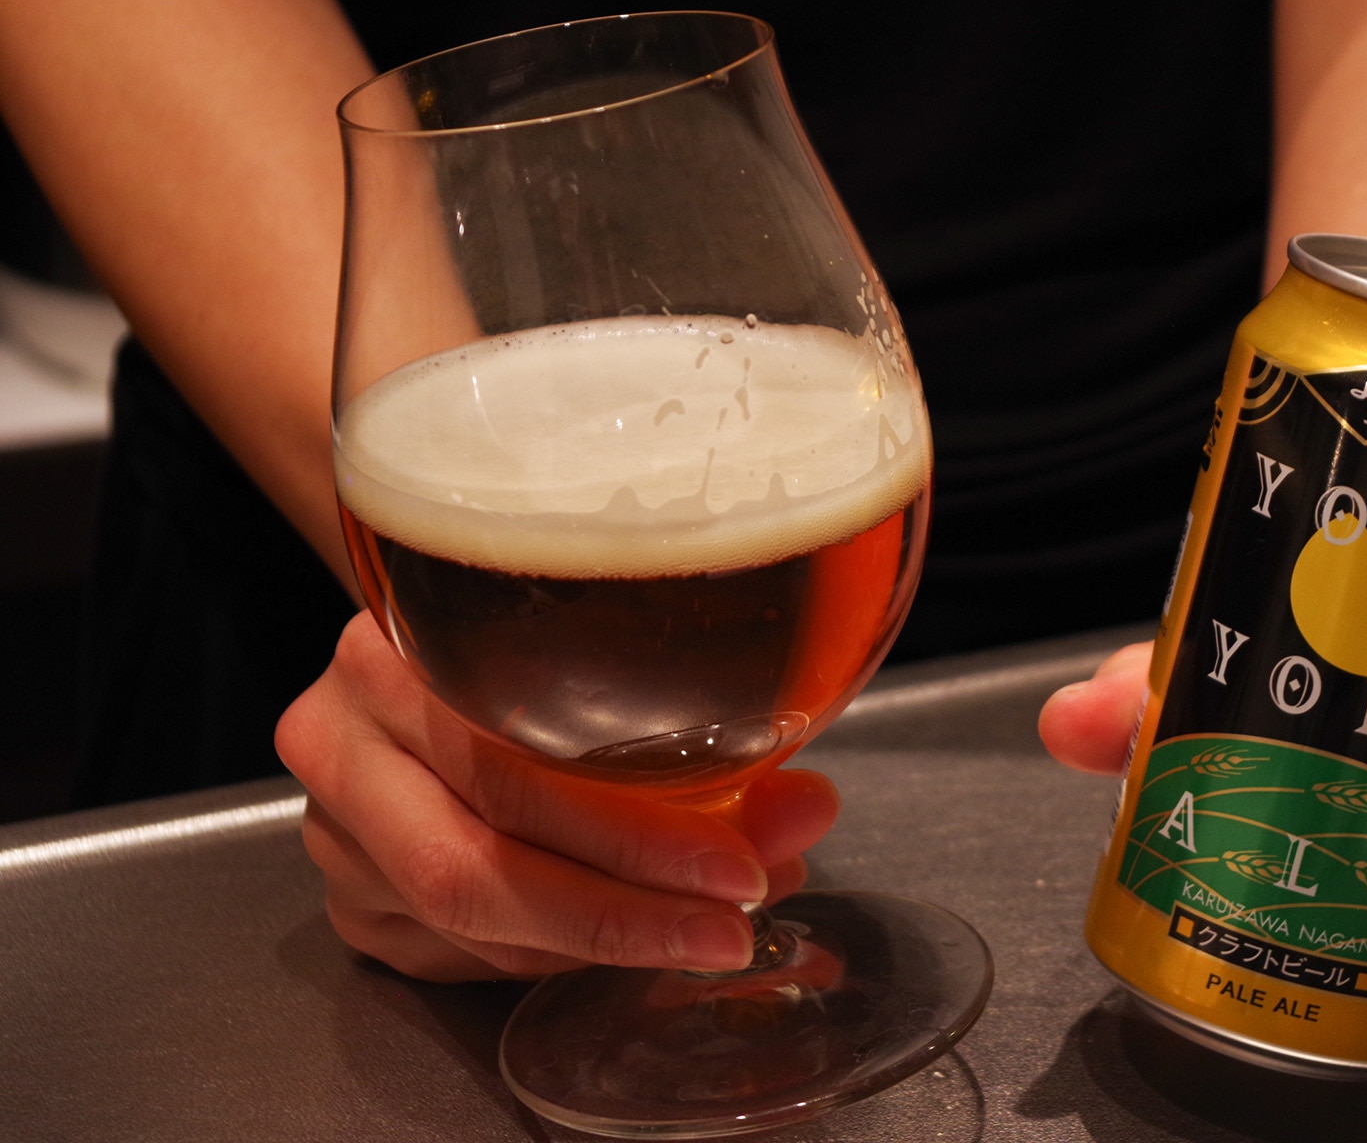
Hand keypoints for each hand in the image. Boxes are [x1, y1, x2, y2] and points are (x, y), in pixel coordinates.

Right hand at [276, 612, 838, 981]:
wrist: (416, 640)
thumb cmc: (526, 641)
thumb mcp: (604, 664)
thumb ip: (706, 739)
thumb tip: (807, 810)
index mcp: (393, 651)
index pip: (508, 768)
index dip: (633, 836)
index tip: (739, 868)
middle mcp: (341, 737)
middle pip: (476, 868)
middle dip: (622, 914)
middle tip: (728, 927)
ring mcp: (332, 829)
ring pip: (469, 923)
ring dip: (601, 938)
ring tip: (704, 927)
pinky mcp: (350, 899)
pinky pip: (460, 953)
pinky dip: (557, 950)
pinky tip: (628, 929)